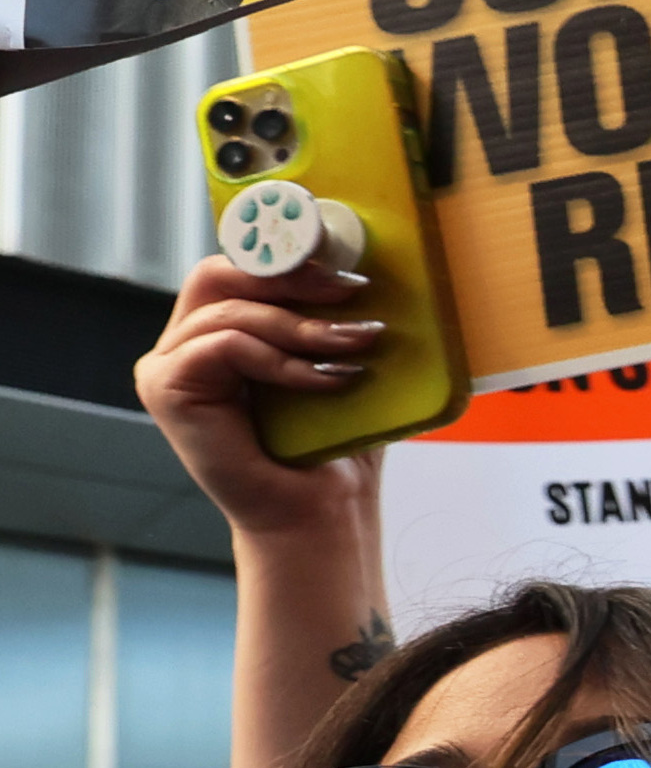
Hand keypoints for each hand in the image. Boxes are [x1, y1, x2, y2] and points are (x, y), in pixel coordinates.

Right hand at [136, 255, 394, 535]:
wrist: (318, 511)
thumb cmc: (332, 443)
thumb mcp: (338, 362)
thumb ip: (334, 315)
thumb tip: (367, 266)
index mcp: (218, 330)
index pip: (238, 269)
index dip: (287, 257)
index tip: (349, 265)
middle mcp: (184, 344)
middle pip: (219, 274)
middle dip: (290, 276)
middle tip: (353, 290)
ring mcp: (168, 365)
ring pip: (229, 310)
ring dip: (302, 325)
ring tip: (359, 344)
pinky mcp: (165, 388)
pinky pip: (223, 345)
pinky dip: (280, 358)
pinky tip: (326, 380)